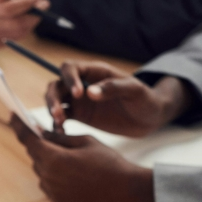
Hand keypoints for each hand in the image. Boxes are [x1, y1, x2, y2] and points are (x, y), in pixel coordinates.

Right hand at [0, 0, 48, 48]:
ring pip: (17, 34)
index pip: (8, 9)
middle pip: (15, 25)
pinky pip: (15, 40)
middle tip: (45, 5)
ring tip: (37, 11)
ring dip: (31, 22)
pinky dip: (25, 30)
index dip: (25, 4)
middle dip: (33, 15)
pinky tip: (25, 20)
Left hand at [12, 115, 154, 201]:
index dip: (19, 126)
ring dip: (48, 159)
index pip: (28, 139)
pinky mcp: (58, 201)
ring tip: (70, 157)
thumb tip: (40, 131)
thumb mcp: (84, 141)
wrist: (124, 190)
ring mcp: (53, 191)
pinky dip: (53, 174)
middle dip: (40, 143)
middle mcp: (49, 177)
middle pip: (35, 154)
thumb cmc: (108, 162)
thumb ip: (58, 136)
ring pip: (41, 169)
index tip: (12, 115)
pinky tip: (72, 172)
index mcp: (54, 158)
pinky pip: (48, 183)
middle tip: (50, 134)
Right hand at [46, 61, 191, 137]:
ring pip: (56, 100)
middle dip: (53, 97)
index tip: (78, 95)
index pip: (71, 68)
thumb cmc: (145, 99)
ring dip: (52, 110)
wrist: (149, 118)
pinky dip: (57, 123)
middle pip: (57, 84)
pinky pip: (62, 117)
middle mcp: (83, 84)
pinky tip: (61, 132)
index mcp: (95, 72)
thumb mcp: (134, 91)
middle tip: (58, 113)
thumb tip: (89, 93)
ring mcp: (80, 101)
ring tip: (59, 123)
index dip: (69, 79)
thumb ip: (113, 88)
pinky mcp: (80, 116)